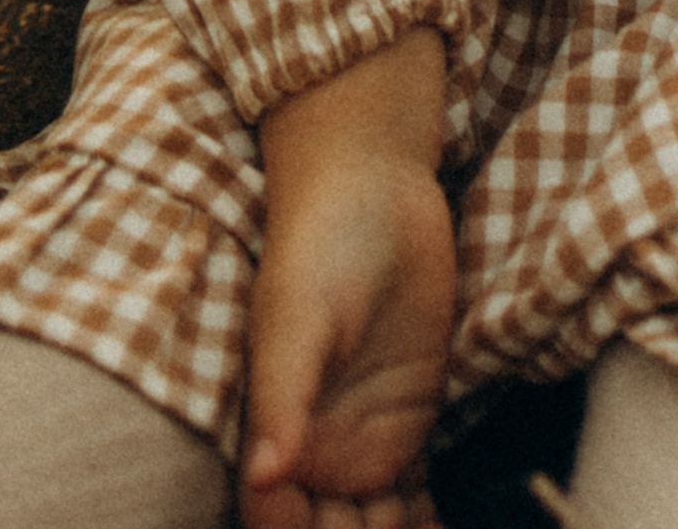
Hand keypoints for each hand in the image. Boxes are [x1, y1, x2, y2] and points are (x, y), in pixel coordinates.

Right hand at [242, 35, 455, 528]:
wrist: (374, 183)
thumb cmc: (318, 240)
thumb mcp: (296, 314)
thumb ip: (281, 396)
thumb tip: (263, 477)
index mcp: (279, 432)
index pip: (279, 520)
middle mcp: (316, 452)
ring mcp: (364, 443)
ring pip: (374, 528)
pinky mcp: (408, 424)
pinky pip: (414, 501)